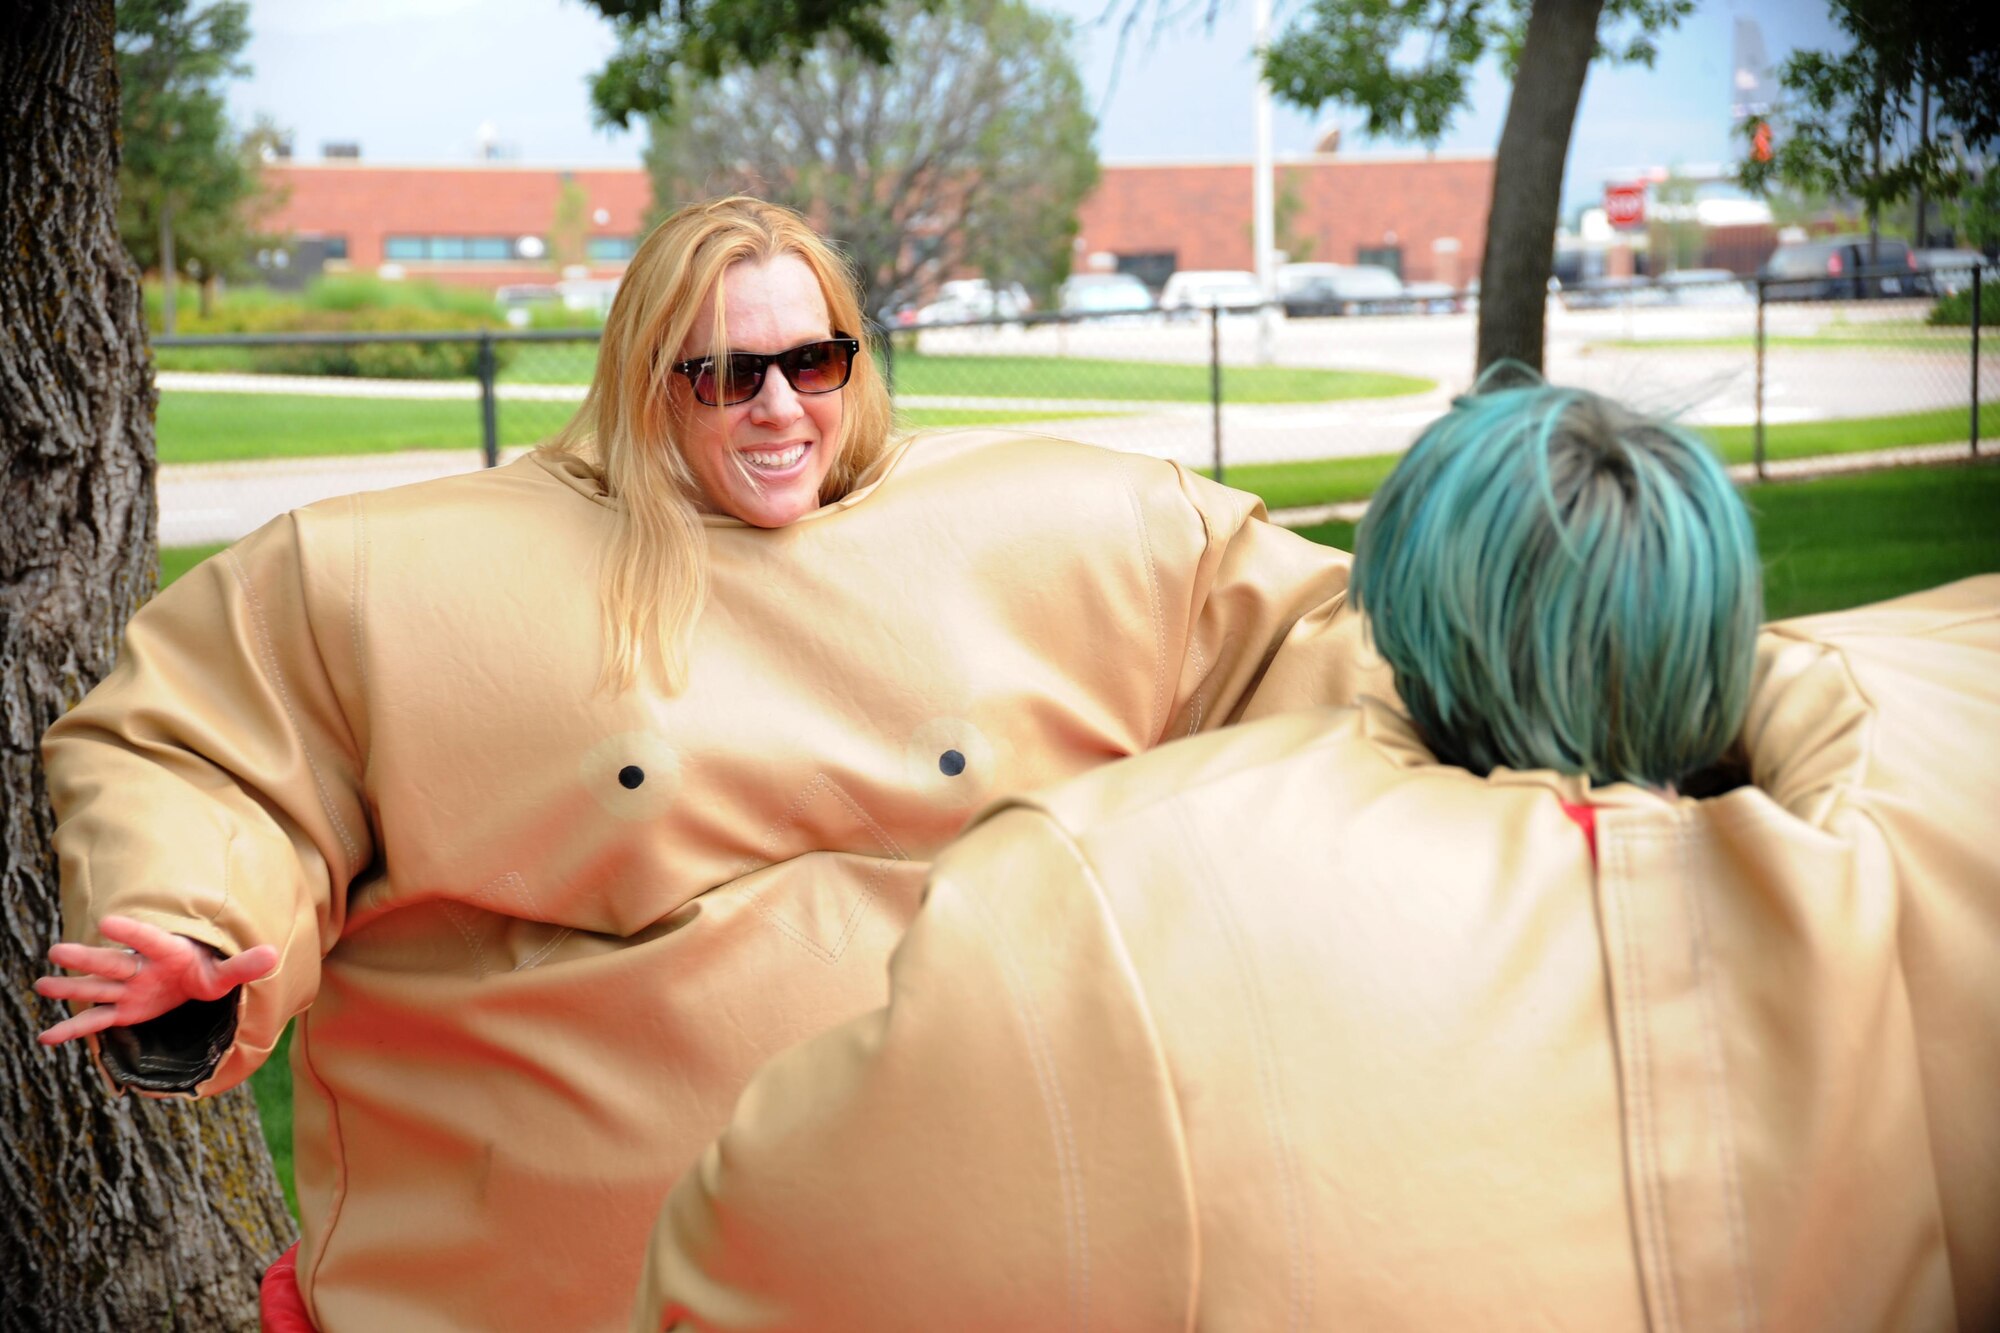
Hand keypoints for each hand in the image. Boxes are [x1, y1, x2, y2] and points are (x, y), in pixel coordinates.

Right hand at [36, 915, 277, 1046]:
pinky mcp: (123, 1010)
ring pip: (96, 989)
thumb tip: (273, 954)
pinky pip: (95, 1022)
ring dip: (70, 987)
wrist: (194, 978)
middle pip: (112, 963)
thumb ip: (245, 965)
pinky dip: (72, 1031)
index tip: (108, 921)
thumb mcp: (228, 972)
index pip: (149, 939)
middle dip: (87, 958)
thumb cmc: (209, 969)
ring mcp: (128, 990)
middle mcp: (142, 969)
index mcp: (168, 953)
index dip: (130, 932)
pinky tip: (45, 1037)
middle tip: (57, 951)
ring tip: (41, 984)